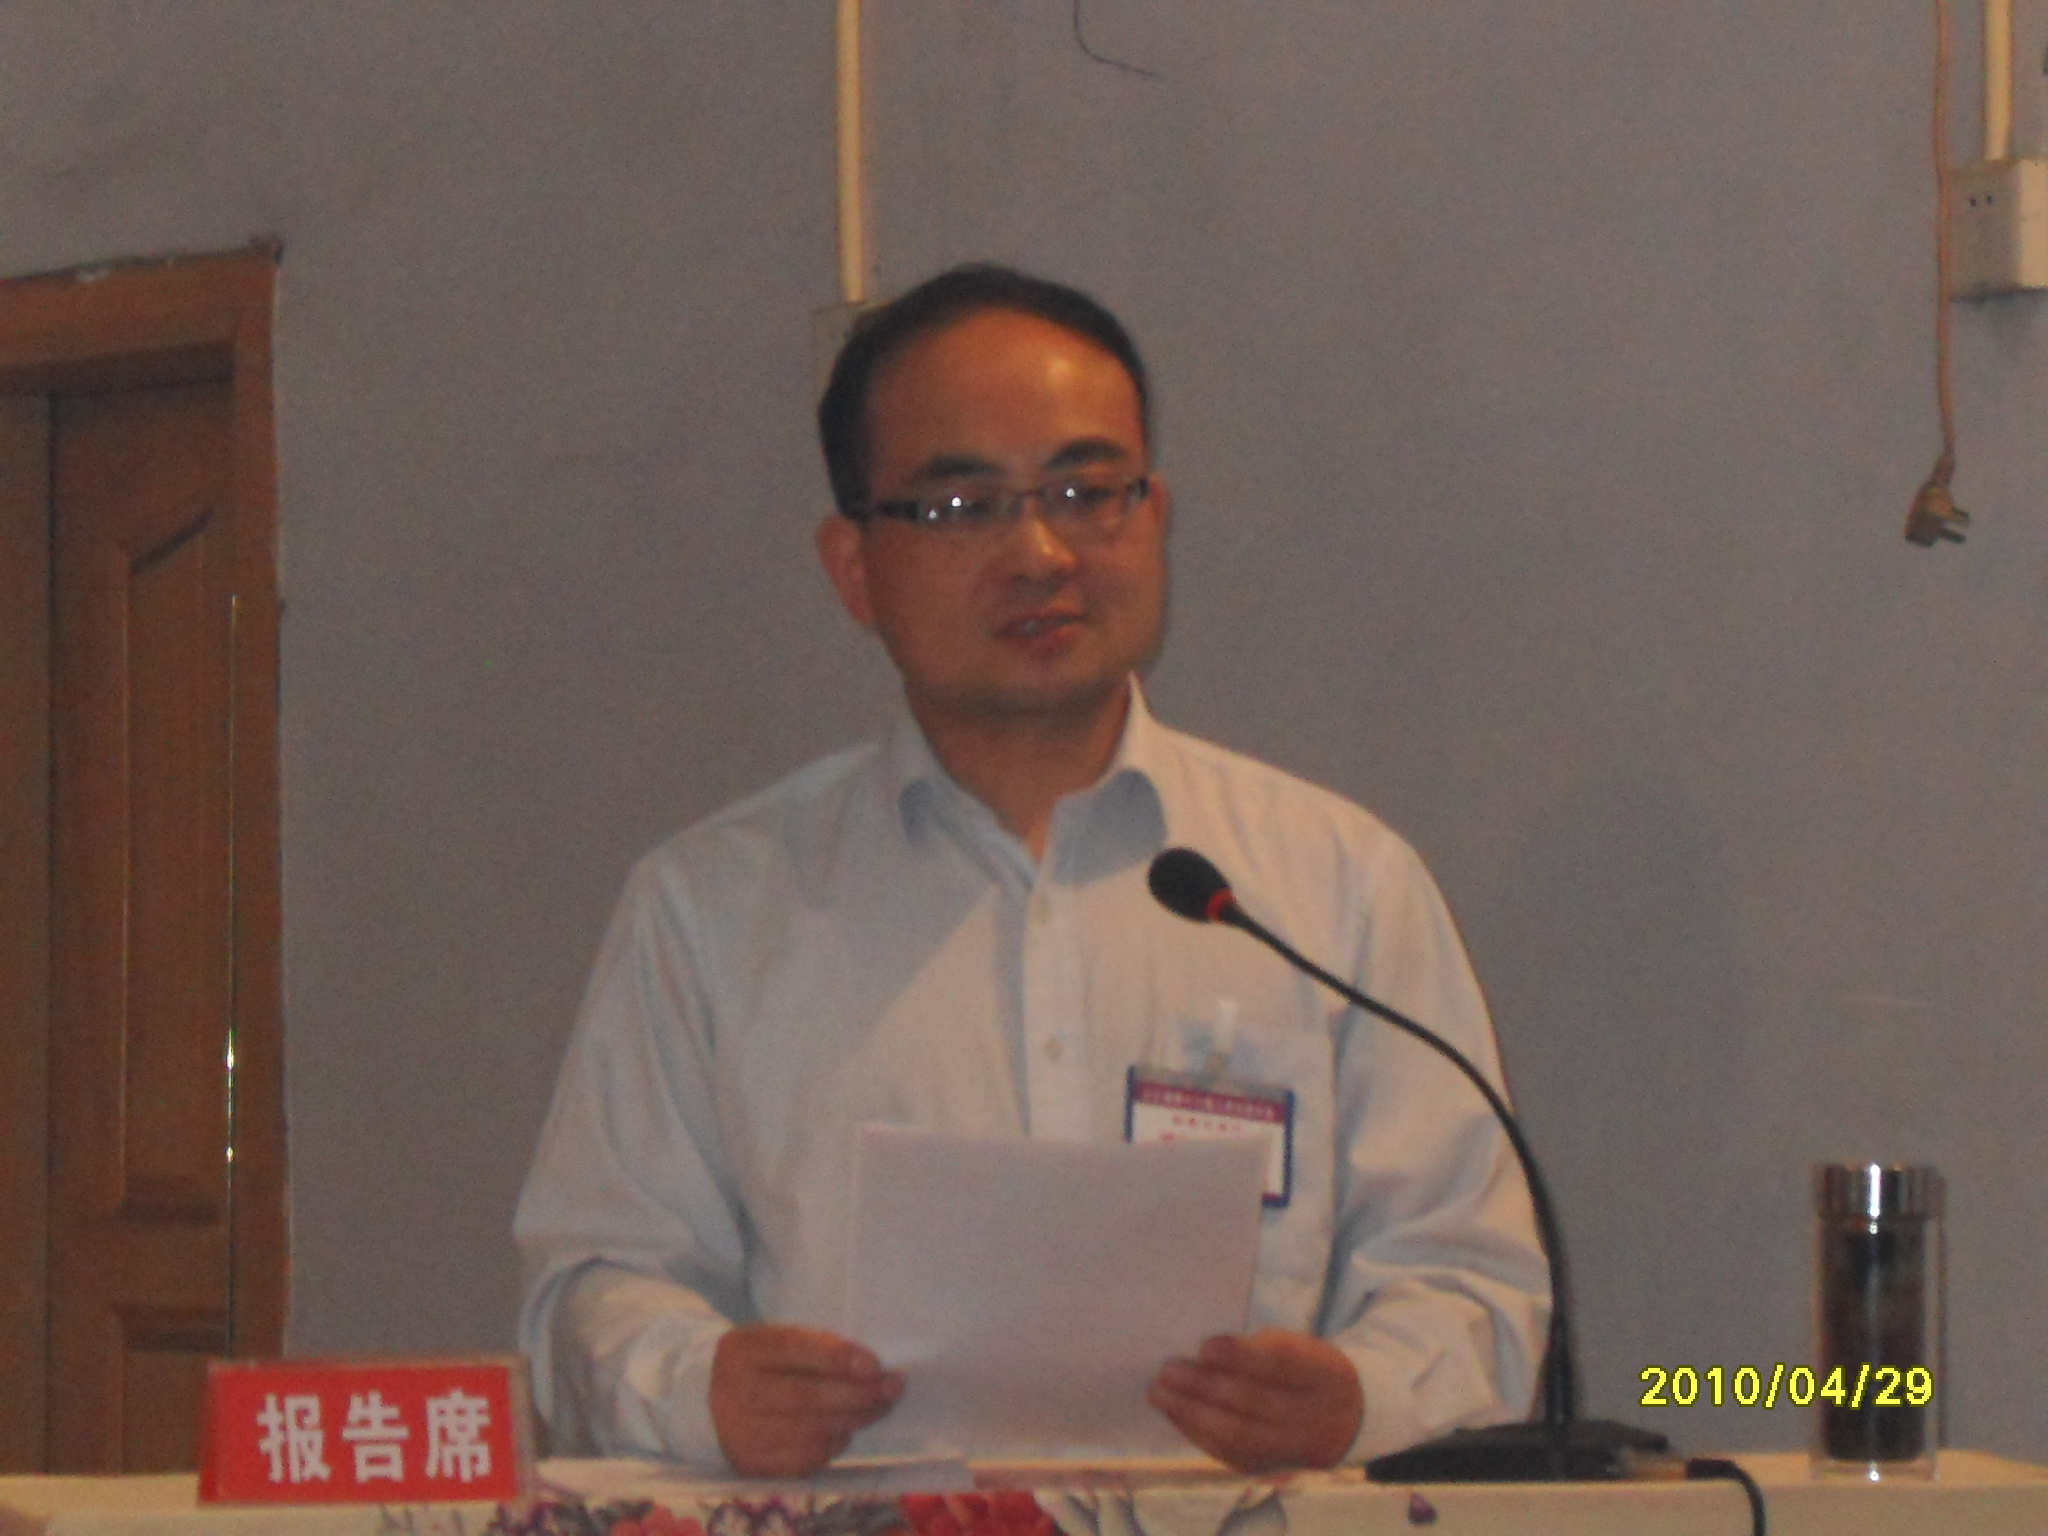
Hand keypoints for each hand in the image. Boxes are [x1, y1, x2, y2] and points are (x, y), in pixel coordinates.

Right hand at [709, 1324, 904, 1475]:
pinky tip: (845, 1431)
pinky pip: (802, 1459)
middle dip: (858, 1393)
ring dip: (854, 1420)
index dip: (837, 1358)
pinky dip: (832, 1446)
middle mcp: (736, 1391)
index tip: (874, 1363)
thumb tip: (869, 1365)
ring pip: (809, 1432)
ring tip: (879, 1407)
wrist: (703, 1402)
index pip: (793, 1350)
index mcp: (743, 1350)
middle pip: (806, 1397)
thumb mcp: (773, 1341)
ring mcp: (740, 1432)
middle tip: (893, 1387)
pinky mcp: (750, 1463)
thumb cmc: (756, 1365)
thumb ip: (814, 1347)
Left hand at [1148, 1330, 1363, 1471]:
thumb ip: (1258, 1349)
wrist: (1346, 1421)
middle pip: (1255, 1402)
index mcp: (1328, 1374)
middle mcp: (1317, 1417)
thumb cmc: (1306, 1372)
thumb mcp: (1299, 1347)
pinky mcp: (1270, 1468)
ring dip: (1191, 1413)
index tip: (1204, 1346)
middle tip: (1168, 1369)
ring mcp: (1294, 1450)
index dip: (1243, 1356)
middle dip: (1205, 1386)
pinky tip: (1175, 1413)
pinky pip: (1229, 1453)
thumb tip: (1203, 1355)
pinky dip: (1196, 1432)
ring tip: (1159, 1392)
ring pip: (1238, 1435)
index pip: (1285, 1363)